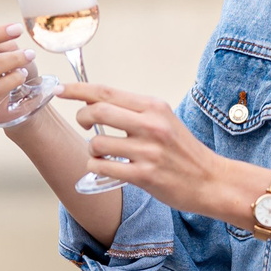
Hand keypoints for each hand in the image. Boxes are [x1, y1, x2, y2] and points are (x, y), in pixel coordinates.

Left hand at [57, 81, 251, 220]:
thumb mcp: (163, 120)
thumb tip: (96, 102)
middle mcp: (151, 125)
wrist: (210, 180)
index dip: (77, 90)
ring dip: (92, 149)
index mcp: (153, 107)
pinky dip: (97, 167)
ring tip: (104, 154)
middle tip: (85, 125)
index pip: (106, 92)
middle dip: (82, 118)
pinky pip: (103, 167)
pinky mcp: (145, 175)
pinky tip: (107, 168)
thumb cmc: (182, 151)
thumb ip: (133, 111)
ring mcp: (148, 151)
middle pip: (96, 111)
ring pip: (96, 143)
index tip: (59, 89)